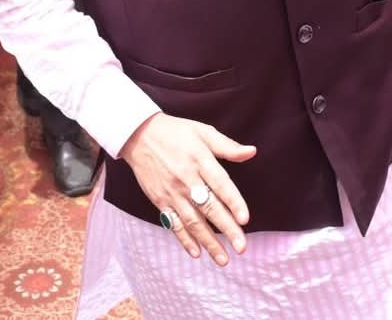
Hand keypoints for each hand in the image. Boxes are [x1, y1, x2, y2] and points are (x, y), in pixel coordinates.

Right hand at [119, 112, 254, 264]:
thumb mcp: (203, 132)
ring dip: (208, 241)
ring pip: (192, 221)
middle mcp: (186, 178)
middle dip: (226, 229)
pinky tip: (196, 252)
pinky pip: (173, 223)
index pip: (220, 184)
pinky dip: (184, 239)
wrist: (139, 135)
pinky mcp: (160, 200)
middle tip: (241, 248)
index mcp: (200, 160)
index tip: (245, 219)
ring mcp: (172, 192)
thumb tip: (252, 152)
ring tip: (223, 259)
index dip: (233, 202)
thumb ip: (227, 146)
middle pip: (209, 207)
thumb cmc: (176, 133)